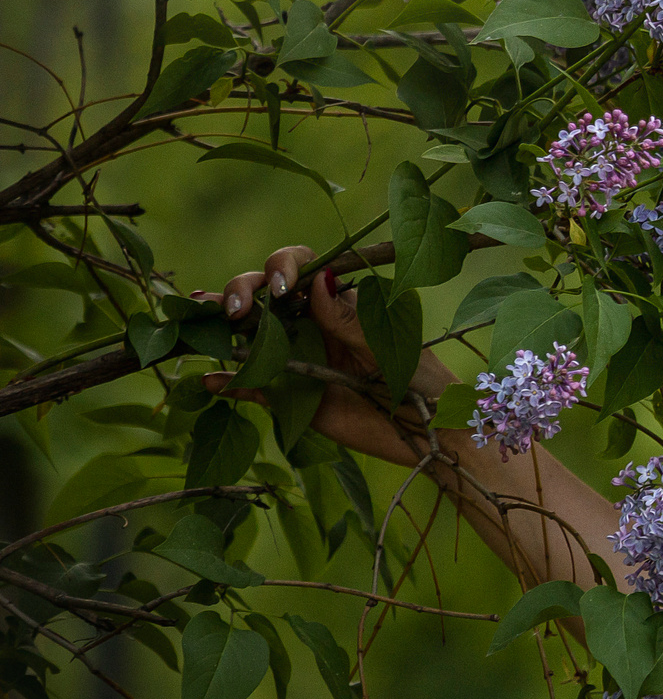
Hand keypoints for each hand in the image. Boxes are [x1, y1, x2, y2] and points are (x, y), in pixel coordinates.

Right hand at [202, 245, 458, 467]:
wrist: (426, 431)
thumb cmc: (419, 379)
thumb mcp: (388, 347)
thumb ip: (351, 320)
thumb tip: (318, 279)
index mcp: (339, 303)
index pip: (301, 269)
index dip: (282, 267)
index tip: (282, 286)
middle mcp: (311, 324)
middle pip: (265, 297)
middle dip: (242, 292)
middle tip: (234, 310)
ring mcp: (295, 357)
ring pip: (249, 335)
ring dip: (222, 328)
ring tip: (201, 322)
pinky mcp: (288, 394)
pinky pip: (251, 386)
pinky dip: (229, 383)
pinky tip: (212, 381)